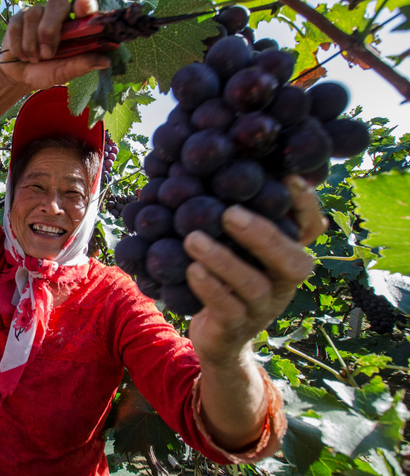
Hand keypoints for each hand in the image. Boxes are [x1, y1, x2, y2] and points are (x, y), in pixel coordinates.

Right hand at [0, 0, 110, 91]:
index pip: (84, 5)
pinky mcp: (18, 18)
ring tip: (35, 59)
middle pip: (57, 2)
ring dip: (32, 44)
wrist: (19, 76)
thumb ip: (81, 65)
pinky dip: (18, 46)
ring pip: (33, 15)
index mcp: (74, 24)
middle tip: (47, 54)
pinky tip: (22, 55)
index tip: (83, 8)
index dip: (85, 3)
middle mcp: (57, 13)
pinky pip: (17, 25)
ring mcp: (37, 13)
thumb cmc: (46, 71)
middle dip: (49, 28)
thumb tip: (106, 62)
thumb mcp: (64, 72)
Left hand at [184, 175, 326, 364]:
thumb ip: (237, 217)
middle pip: (290, 261)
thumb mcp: (236, 247)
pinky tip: (191, 270)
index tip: (288, 177)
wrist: (217, 336)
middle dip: (262, 235)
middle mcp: (282, 281)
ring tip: (193, 238)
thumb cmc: (226, 277)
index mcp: (286, 255)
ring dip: (223, 260)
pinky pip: (228, 308)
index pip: (309, 229)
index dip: (305, 206)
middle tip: (229, 213)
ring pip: (254, 285)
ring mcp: (262, 307)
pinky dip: (210, 288)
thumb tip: (221, 164)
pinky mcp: (236, 326)